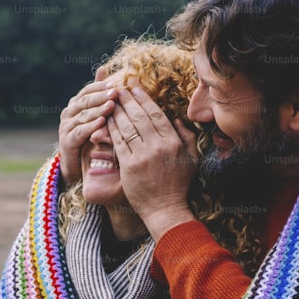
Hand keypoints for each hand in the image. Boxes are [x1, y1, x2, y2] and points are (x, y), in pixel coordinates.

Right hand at [58, 72, 113, 184]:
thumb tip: (103, 68)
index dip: (100, 86)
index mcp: (75, 103)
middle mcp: (68, 113)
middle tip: (115, 93)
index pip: (87, 90)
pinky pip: (80, 131)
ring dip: (98, 110)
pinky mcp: (67, 140)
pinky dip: (91, 126)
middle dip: (101, 96)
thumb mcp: (94, 113)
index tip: (115, 84)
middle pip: (85, 101)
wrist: (76, 162)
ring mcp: (66, 126)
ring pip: (83, 115)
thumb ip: (98, 93)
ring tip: (111, 106)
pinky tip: (102, 122)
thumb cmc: (89, 135)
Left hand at [107, 86, 198, 240]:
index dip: (143, 99)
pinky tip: (106, 120)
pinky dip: (111, 128)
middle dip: (127, 100)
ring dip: (117, 111)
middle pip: (139, 116)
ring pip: (127, 126)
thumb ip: (187, 136)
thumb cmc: (179, 185)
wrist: (165, 209)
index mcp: (173, 142)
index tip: (135, 89)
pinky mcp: (129, 166)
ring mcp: (142, 156)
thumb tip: (177, 119)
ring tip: (110, 101)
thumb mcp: (192, 159)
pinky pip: (118, 142)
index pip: (156, 114)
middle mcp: (158, 146)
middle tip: (118, 89)